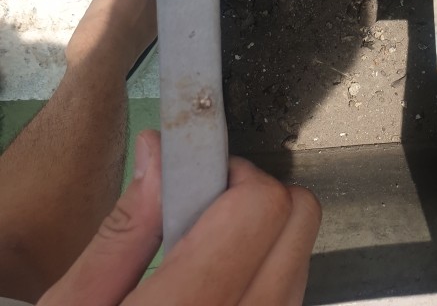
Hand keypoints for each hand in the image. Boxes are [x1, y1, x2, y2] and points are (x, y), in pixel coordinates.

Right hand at [39, 130, 320, 304]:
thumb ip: (125, 229)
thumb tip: (162, 153)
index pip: (261, 207)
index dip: (230, 174)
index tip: (198, 174)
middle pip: (298, 222)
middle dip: (252, 200)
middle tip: (197, 214)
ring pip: (303, 261)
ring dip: (263, 241)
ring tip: (201, 261)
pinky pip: (292, 300)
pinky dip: (265, 280)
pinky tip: (218, 292)